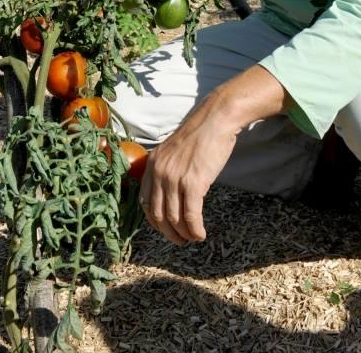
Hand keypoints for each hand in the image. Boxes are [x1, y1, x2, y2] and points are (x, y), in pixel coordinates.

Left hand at [139, 96, 236, 245]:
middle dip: (168, 233)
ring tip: (192, 238)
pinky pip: (191, 216)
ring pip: (175, 218)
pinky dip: (195, 230)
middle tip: (179, 240)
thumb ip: (166, 169)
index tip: (165, 228)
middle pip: (158, 214)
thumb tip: (169, 194)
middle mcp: (159, 172)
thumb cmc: (199, 134)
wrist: (215, 120)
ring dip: (184, 234)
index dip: (154, 220)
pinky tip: (201, 234)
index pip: (145, 201)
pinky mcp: (193, 183)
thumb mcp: (172, 150)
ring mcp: (175, 178)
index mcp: (152, 164)